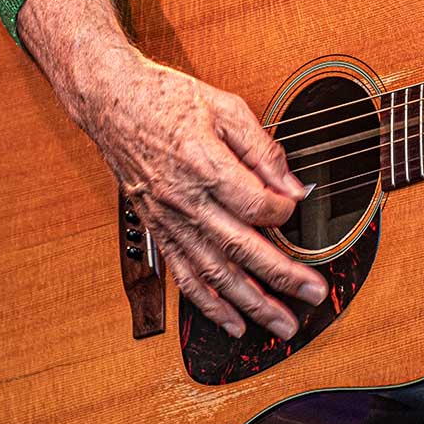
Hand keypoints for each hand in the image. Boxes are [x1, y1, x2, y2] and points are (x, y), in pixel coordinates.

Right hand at [95, 53, 328, 338]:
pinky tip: (234, 322)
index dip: (282, 211)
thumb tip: (294, 185)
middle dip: (281, 276)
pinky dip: (209, 304)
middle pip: (239, 247)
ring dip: (251, 302)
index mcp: (202, 162)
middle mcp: (184, 199)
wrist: (110, 101)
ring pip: (214, 271)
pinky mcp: (159, 229)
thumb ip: (262, 149)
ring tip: (282, 324)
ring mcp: (169, 219)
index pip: (253, 203)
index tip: (295, 208)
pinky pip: (184, 274)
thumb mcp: (224, 107)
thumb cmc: (165, 99)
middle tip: (313, 294)